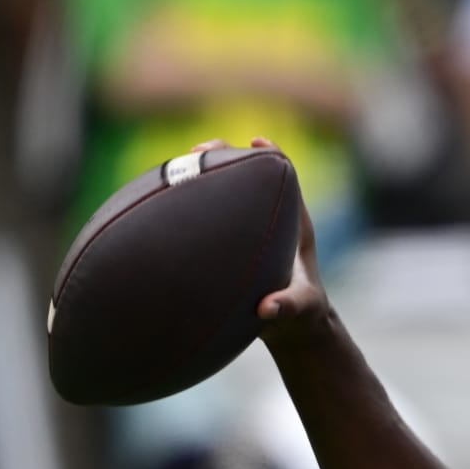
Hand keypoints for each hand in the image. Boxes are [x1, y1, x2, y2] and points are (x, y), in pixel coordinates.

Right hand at [185, 138, 329, 340]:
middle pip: (253, 176)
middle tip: (202, 148)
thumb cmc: (303, 315)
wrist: (294, 327)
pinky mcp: (234, 242)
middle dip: (230, 157)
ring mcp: (252, 229)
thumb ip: (288, 307)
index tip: (257, 140)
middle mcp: (273, 221)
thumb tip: (268, 309)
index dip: (274, 156)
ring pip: (230, 191)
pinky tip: (166, 198)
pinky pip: (214, 214)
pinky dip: (195, 201)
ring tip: (180, 163)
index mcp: (295, 227)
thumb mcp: (300, 310)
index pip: (288, 180)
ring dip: (208, 173)